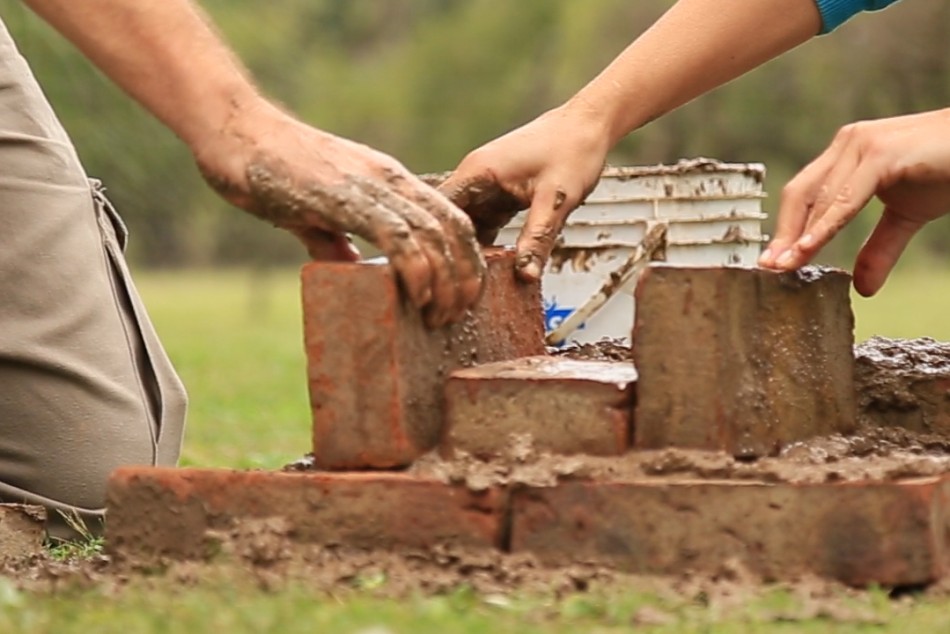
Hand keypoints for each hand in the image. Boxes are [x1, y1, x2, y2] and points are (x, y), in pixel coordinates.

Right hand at [194, 101, 483, 326]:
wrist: (236, 133)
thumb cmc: (270, 170)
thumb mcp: (314, 208)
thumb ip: (334, 237)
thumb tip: (347, 265)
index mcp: (389, 181)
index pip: (451, 218)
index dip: (467, 259)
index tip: (464, 296)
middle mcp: (389, 180)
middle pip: (453, 228)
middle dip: (465, 277)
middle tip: (457, 315)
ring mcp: (369, 186)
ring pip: (433, 234)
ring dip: (445, 280)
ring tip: (440, 315)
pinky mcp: (345, 197)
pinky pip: (397, 235)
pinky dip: (416, 268)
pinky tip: (418, 294)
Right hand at [438, 104, 609, 280]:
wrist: (590, 125)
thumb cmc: (573, 151)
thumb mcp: (555, 199)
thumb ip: (537, 238)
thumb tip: (525, 276)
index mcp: (477, 172)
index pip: (441, 211)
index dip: (440, 242)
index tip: (448, 274)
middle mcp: (475, 177)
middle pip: (451, 221)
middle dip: (455, 252)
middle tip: (461, 289)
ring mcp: (486, 185)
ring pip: (467, 224)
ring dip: (471, 250)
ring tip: (474, 284)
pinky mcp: (500, 192)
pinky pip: (485, 222)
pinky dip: (487, 243)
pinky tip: (493, 267)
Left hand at [759, 108, 949, 295]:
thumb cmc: (948, 171)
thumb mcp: (906, 216)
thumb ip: (880, 247)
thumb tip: (862, 288)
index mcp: (846, 155)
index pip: (803, 194)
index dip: (785, 229)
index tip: (770, 263)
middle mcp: (848, 144)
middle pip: (800, 195)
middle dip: (783, 235)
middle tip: (768, 270)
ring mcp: (862, 145)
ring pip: (819, 198)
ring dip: (798, 236)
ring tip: (783, 267)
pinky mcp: (881, 154)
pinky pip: (845, 197)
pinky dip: (824, 225)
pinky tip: (807, 248)